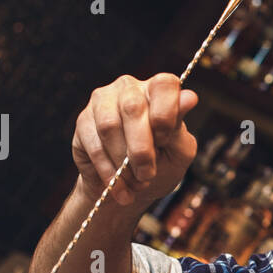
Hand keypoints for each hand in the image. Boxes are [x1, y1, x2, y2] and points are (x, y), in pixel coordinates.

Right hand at [72, 73, 199, 208]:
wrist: (129, 188)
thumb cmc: (160, 165)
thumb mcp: (178, 151)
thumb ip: (180, 127)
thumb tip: (189, 97)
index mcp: (158, 91)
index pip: (164, 84)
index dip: (165, 113)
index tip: (165, 141)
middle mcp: (129, 89)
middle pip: (133, 107)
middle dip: (141, 149)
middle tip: (147, 175)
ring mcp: (102, 101)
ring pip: (109, 126)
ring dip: (122, 162)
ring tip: (134, 183)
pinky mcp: (83, 121)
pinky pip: (94, 144)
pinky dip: (108, 171)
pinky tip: (117, 185)